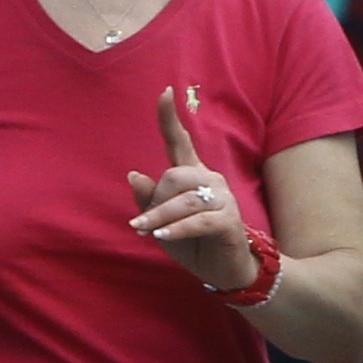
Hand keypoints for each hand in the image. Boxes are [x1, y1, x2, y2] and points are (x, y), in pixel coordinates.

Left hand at [124, 85, 260, 291]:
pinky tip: (162, 236)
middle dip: (155, 202)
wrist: (225, 271)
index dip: (170, 118)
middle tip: (142, 224)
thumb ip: (148, 201)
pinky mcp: (229, 219)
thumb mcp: (161, 223)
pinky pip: (197, 220)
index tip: (165, 91)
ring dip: (159, 217)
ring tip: (145, 232)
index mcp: (192, 175)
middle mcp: (209, 180)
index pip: (180, 142)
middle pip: (174, 176)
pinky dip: (176, 229)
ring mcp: (222, 198)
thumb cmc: (192, 243)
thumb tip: (134, 174)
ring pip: (184, 199)